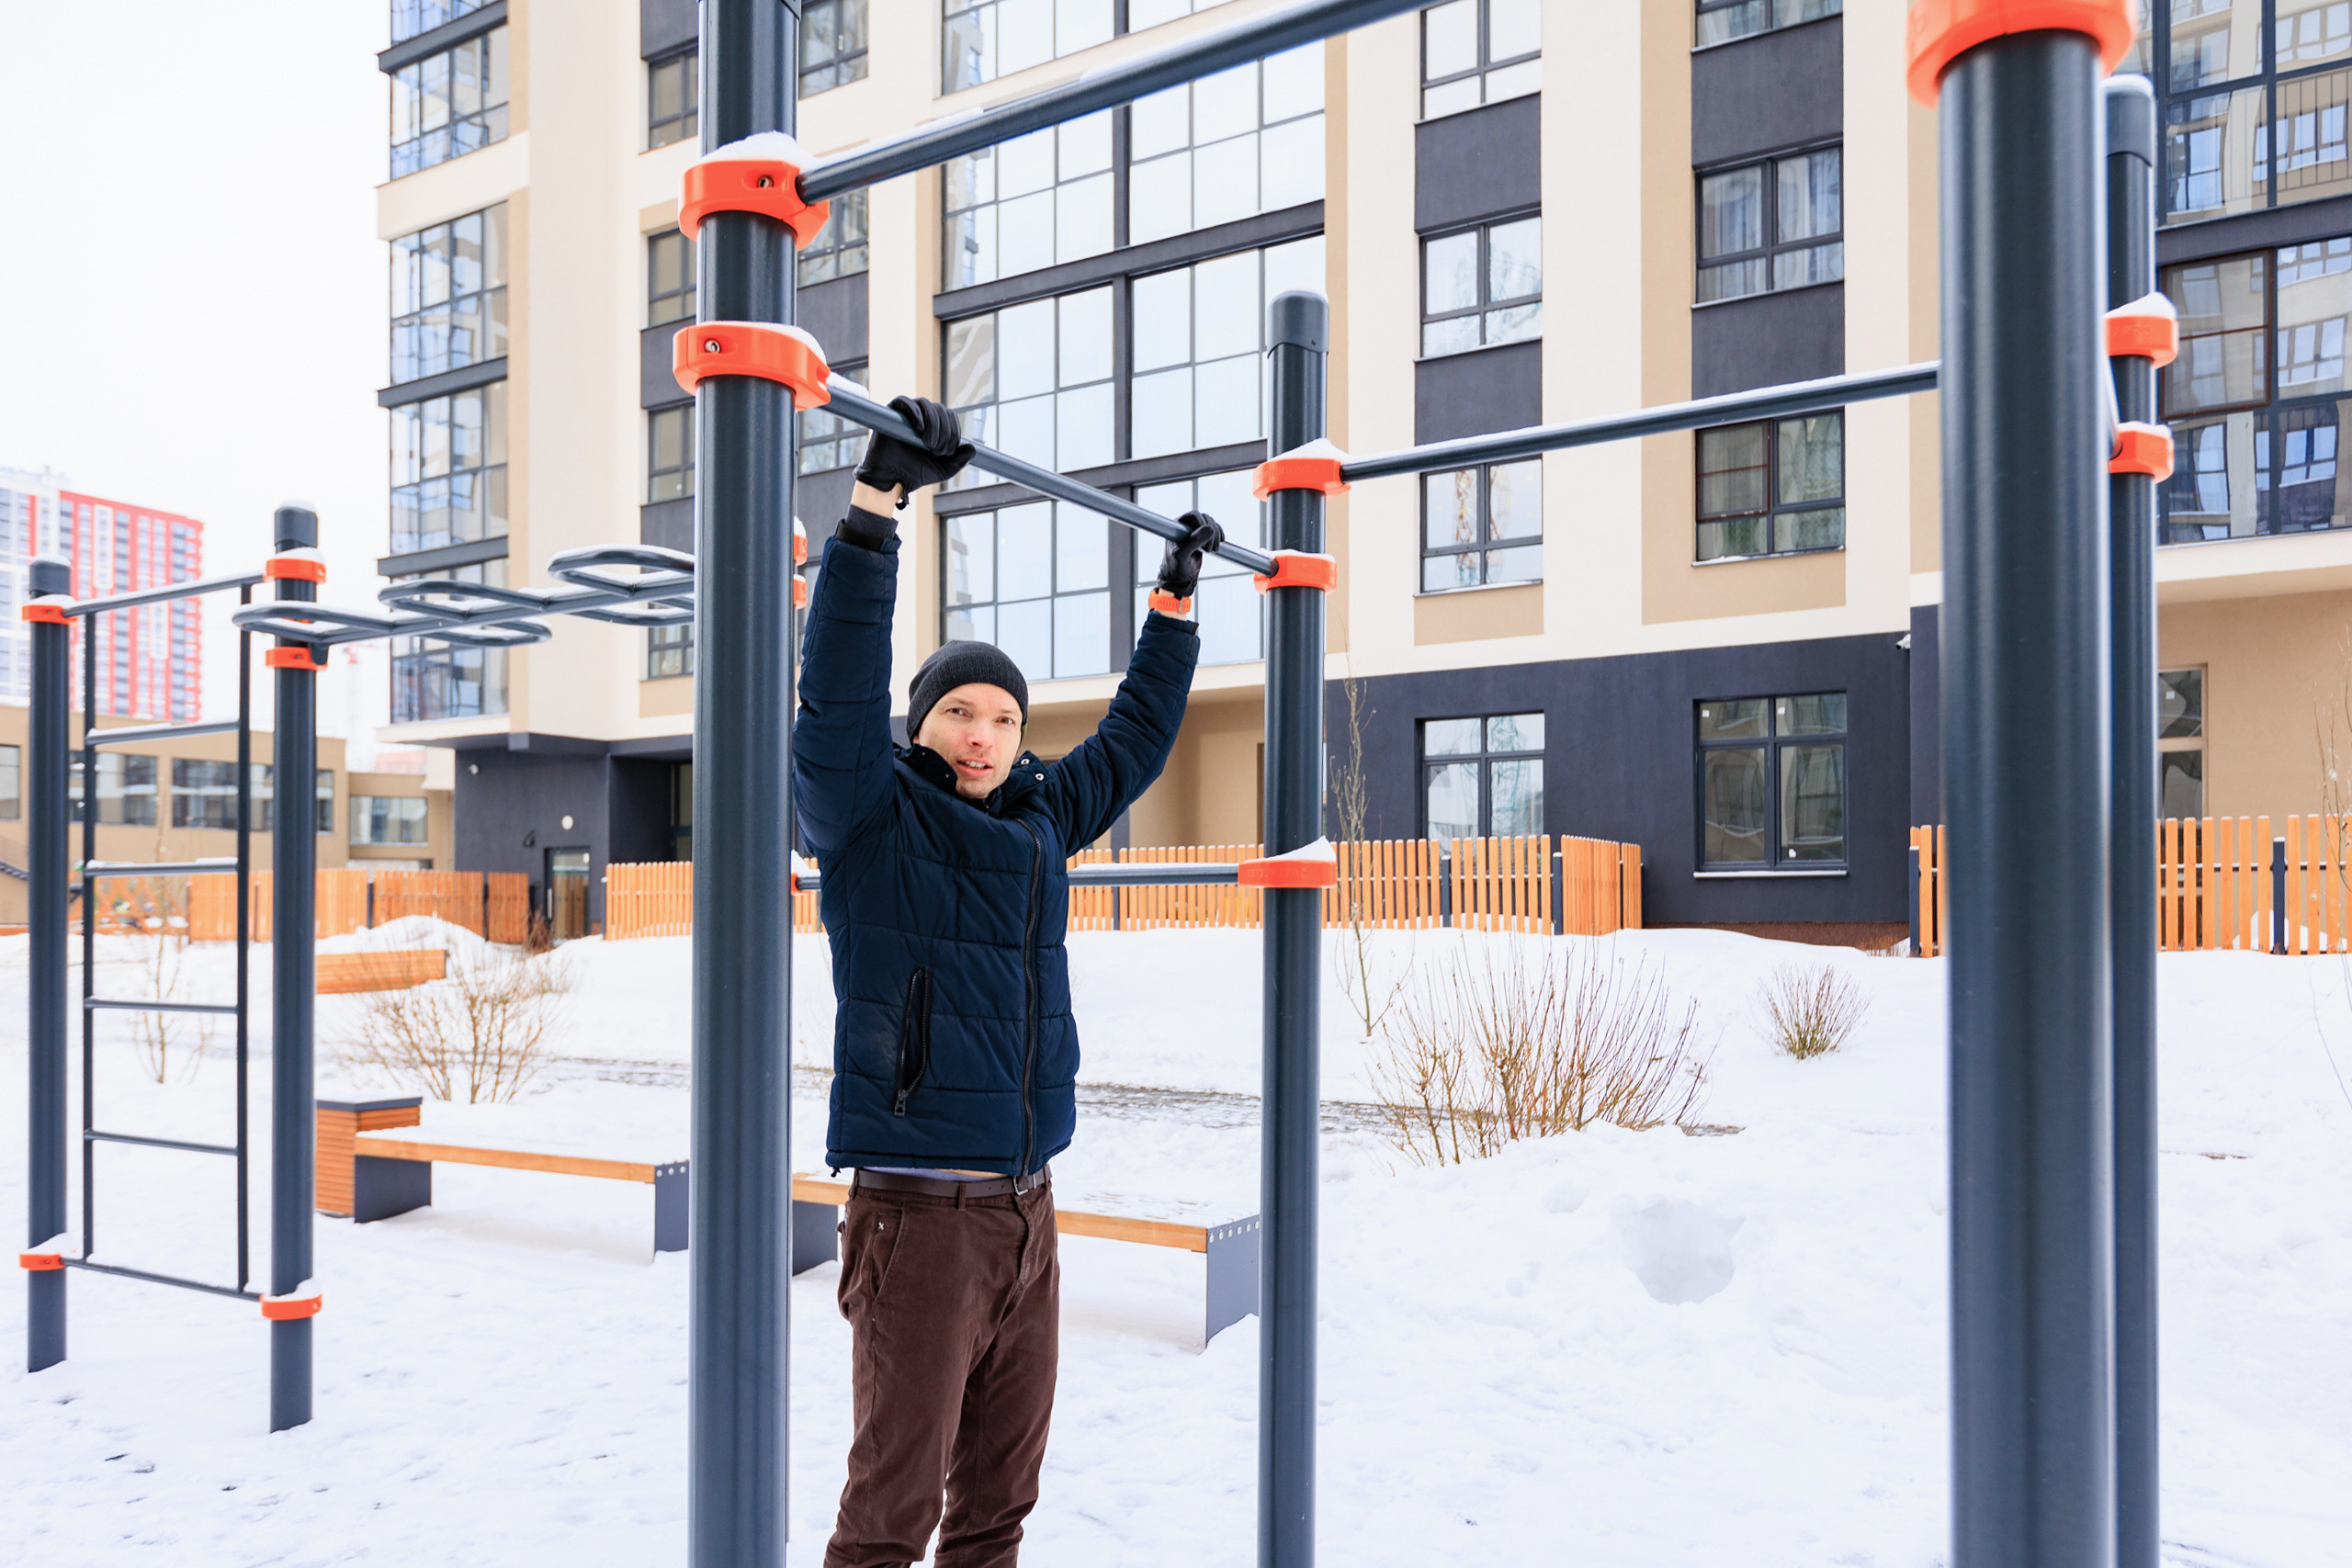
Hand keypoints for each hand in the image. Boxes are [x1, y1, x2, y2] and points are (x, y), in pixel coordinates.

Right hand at [854, 396, 973, 504]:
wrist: (893, 479)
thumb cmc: (917, 473)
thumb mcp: (944, 469)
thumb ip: (960, 460)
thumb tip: (973, 448)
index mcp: (936, 426)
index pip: (950, 416)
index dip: (954, 431)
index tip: (947, 452)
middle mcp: (923, 417)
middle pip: (940, 409)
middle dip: (944, 431)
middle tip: (937, 451)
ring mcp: (907, 414)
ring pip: (926, 404)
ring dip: (933, 424)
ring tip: (928, 444)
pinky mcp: (892, 414)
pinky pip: (904, 402)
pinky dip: (915, 412)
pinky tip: (919, 428)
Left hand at [1152, 512, 1223, 608]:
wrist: (1181, 576)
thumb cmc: (1176, 566)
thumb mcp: (1182, 555)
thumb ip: (1193, 542)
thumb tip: (1209, 529)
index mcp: (1178, 526)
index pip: (1194, 515)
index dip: (1203, 524)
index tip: (1205, 541)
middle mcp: (1186, 525)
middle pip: (1205, 518)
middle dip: (1211, 532)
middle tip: (1209, 549)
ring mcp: (1195, 530)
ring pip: (1212, 523)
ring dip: (1216, 536)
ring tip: (1212, 550)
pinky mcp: (1203, 536)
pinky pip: (1216, 529)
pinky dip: (1220, 536)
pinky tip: (1219, 545)